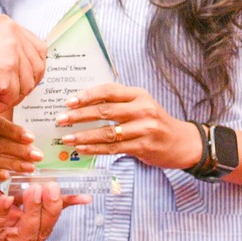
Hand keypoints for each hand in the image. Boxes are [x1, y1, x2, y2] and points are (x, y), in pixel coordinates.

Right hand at [0, 17, 44, 113]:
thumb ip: (4, 48)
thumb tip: (22, 69)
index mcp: (10, 25)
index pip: (38, 48)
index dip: (33, 67)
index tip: (21, 80)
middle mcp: (15, 37)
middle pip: (37, 68)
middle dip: (25, 86)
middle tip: (5, 95)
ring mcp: (13, 56)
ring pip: (25, 87)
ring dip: (7, 99)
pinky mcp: (6, 76)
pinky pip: (9, 100)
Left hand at [0, 182, 85, 240]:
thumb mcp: (5, 197)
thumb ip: (24, 191)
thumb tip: (47, 175)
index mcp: (28, 235)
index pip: (51, 221)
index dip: (67, 208)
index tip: (85, 196)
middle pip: (43, 231)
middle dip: (49, 209)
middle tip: (51, 186)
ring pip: (25, 236)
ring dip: (31, 213)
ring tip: (34, 190)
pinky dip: (2, 215)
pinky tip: (6, 199)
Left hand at [57, 83, 203, 170]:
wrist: (181, 142)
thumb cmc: (154, 122)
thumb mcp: (140, 105)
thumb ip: (118, 103)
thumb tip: (83, 104)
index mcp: (138, 94)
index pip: (108, 91)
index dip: (87, 95)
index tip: (68, 101)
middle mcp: (142, 109)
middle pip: (105, 111)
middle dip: (79, 115)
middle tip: (60, 119)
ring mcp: (144, 128)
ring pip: (107, 132)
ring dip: (83, 135)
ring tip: (66, 138)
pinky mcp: (143, 146)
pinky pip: (114, 148)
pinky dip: (95, 149)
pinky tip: (81, 149)